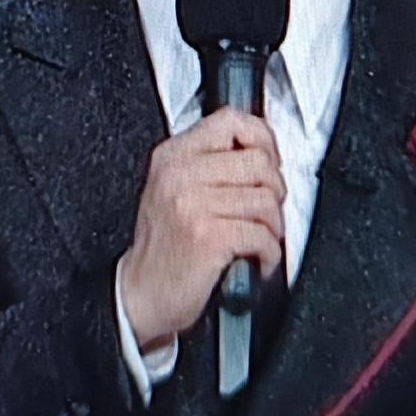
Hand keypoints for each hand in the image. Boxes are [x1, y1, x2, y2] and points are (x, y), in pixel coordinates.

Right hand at [119, 108, 284, 350]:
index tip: (269, 158)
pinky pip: (261, 234)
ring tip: (262, 236)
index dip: (261, 137)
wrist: (141, 295)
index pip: (229, 121)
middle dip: (274, 188)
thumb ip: (207, 162)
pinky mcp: (209, 238)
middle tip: (267, 208)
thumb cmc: (163, 245)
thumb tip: (260, 146)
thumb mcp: (173, 188)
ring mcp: (193, 205)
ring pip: (264, 199)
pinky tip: (258, 257)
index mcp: (172, 156)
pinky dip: (270, 251)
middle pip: (257, 161)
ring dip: (274, 225)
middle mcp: (179, 175)